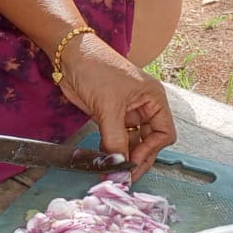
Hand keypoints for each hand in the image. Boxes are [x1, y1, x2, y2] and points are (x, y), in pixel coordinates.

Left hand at [53, 31, 175, 178]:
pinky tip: (104, 160)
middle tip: (124, 176)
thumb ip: (115, 139)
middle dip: (138, 158)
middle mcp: (144, 107)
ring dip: (123, 157)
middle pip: (149, 142)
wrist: (69, 56)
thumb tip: (118, 167)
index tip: (132, 161)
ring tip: (112, 171)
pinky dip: (112, 151)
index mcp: (154, 98)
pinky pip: (116, 140)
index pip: (164, 133)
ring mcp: (127, 113)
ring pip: (132, 143)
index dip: (151, 150)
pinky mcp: (110, 117)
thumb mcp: (109, 106)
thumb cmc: (96, 69)